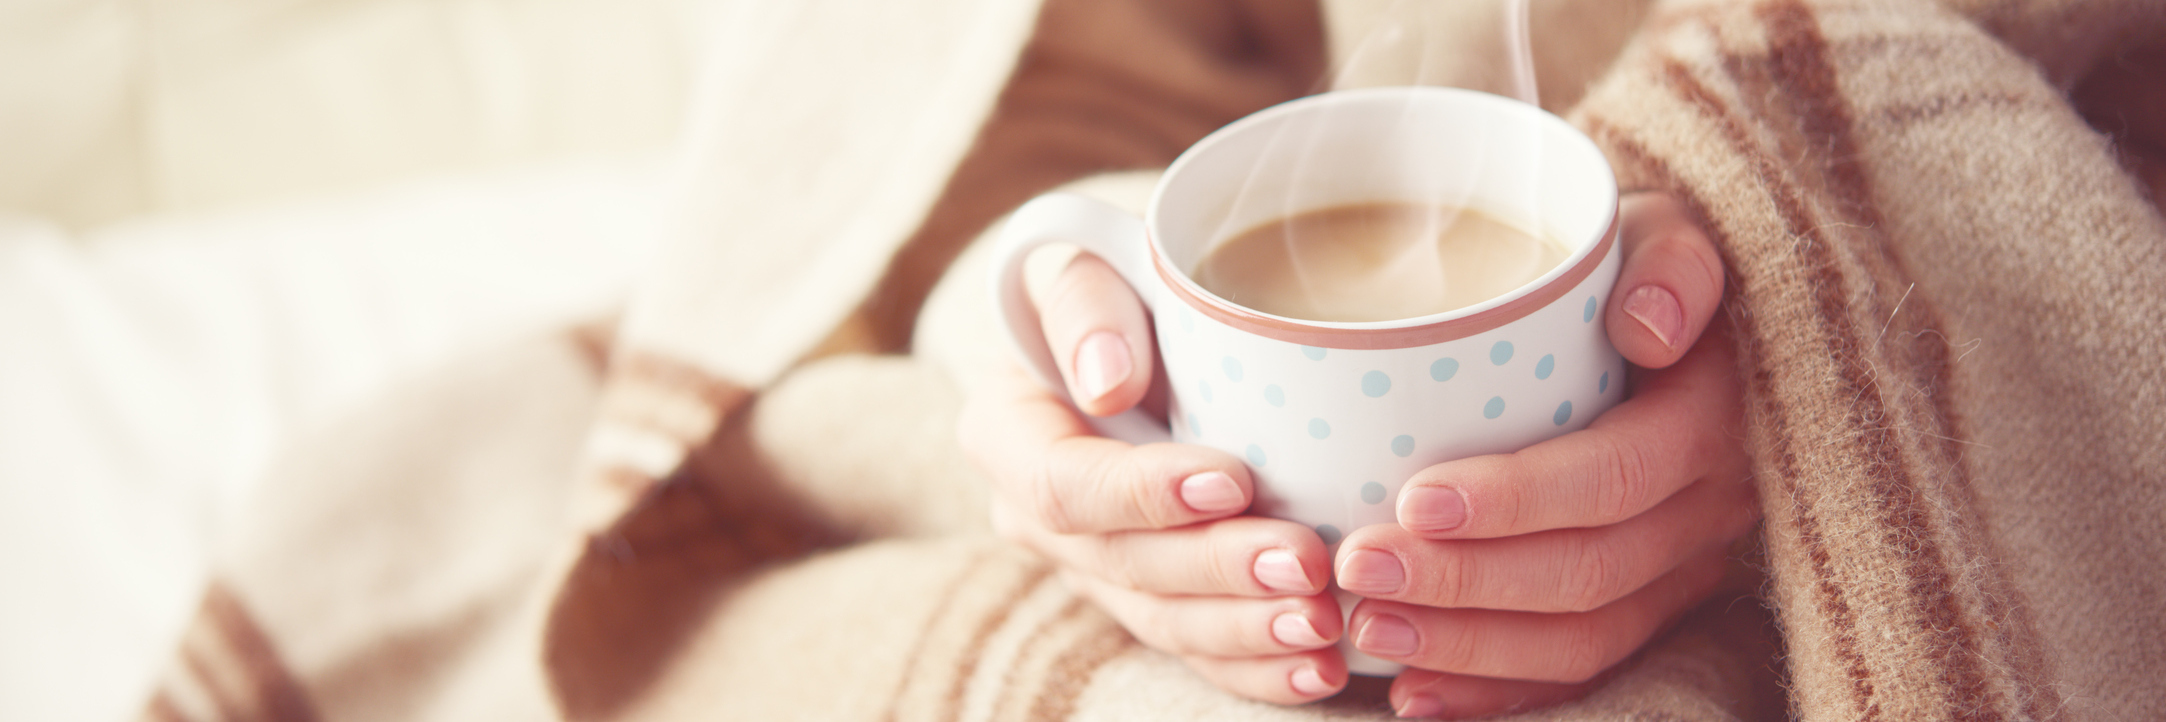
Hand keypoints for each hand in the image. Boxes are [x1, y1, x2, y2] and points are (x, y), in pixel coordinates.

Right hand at [959, 247, 1349, 704]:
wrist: (1134, 326)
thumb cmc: (1115, 284)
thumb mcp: (1083, 258)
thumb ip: (1083, 301)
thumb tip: (1108, 385)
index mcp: (1008, 434)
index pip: (1063, 485)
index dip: (1143, 494)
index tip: (1233, 477)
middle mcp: (1038, 518)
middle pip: (1123, 565)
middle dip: (1218, 572)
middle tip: (1306, 565)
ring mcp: (1095, 568)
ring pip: (1164, 621)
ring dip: (1246, 631)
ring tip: (1324, 625)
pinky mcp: (1151, 599)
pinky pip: (1198, 651)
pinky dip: (1260, 668)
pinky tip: (1320, 670)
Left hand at [1334, 193, 1756, 717]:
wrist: (1672, 315)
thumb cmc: (1631, 263)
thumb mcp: (1657, 228)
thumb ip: (1667, 258)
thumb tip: (1648, 325)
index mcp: (1711, 418)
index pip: (1616, 477)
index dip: (1518, 499)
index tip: (1414, 498)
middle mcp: (1709, 508)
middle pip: (1589, 573)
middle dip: (1465, 585)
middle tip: (1357, 570)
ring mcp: (1683, 570)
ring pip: (1581, 638)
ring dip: (1467, 648)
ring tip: (1365, 629)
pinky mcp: (1649, 607)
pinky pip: (1578, 671)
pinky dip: (1494, 693)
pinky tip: (1411, 697)